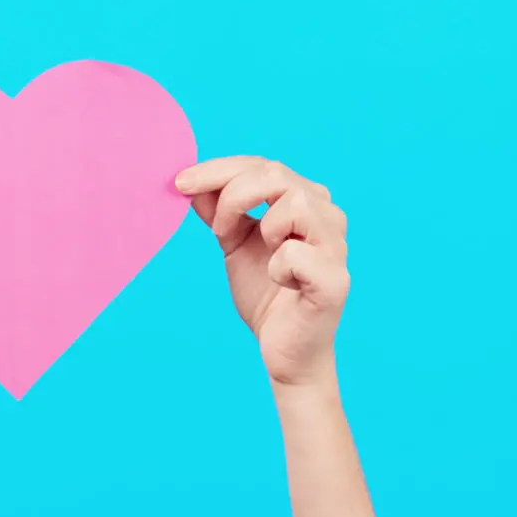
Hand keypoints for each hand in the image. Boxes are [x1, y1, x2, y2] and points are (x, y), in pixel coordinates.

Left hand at [176, 157, 349, 384]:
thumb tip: (190, 182)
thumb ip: (217, 211)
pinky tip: (283, 283)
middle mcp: (327, 215)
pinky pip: (295, 254)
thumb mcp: (233, 243)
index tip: (180, 183)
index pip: (262, 166)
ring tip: (261, 253)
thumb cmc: (265, 294)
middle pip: (276, 174)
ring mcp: (336, 246)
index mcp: (305, 201)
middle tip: (217, 230)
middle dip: (232, 195)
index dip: (218, 170)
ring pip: (293, 203)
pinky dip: (277, 268)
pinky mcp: (335, 280)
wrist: (284, 350)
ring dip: (261, 228)